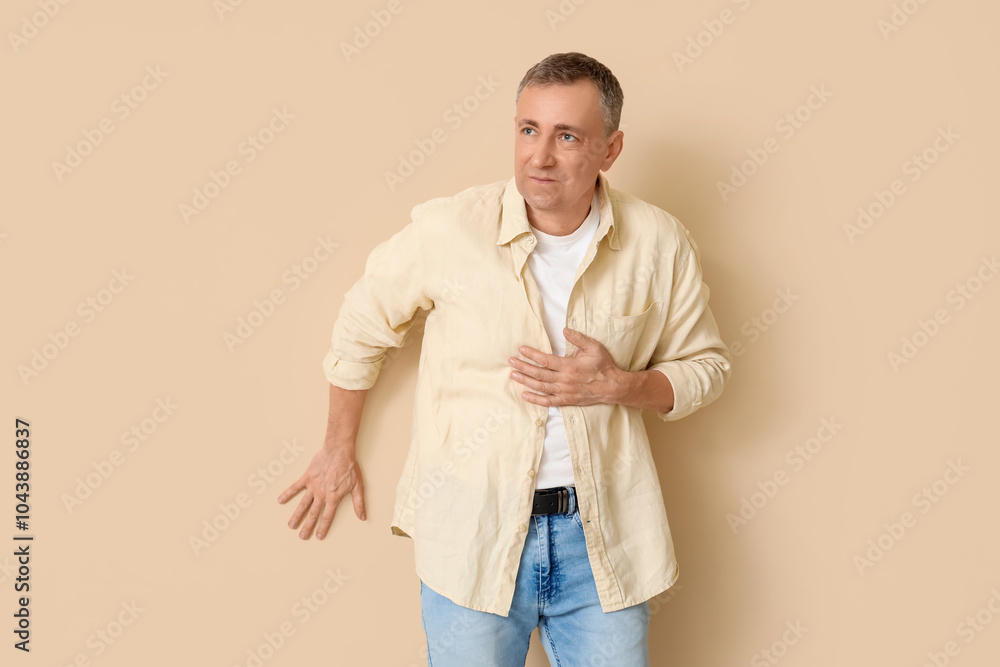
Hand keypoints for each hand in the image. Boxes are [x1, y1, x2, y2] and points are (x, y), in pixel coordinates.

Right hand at [277, 444, 365, 539]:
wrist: (339, 451)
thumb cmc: (349, 468)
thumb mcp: (358, 486)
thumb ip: (359, 503)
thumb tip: (363, 517)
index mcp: (333, 498)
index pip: (327, 517)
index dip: (323, 528)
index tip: (318, 536)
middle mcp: (322, 494)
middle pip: (313, 514)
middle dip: (307, 526)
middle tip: (302, 537)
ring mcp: (313, 486)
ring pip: (303, 504)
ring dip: (297, 515)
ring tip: (291, 525)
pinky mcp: (307, 477)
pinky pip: (295, 487)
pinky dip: (288, 493)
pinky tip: (280, 500)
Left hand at [508, 327, 624, 406]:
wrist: (612, 387)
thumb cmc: (603, 366)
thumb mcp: (594, 347)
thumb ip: (578, 338)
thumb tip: (564, 329)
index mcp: (569, 366)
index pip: (545, 359)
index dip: (531, 354)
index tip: (521, 349)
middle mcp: (564, 380)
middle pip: (539, 373)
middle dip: (523, 367)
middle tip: (511, 362)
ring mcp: (564, 392)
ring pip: (540, 387)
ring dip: (525, 381)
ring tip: (513, 375)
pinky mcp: (566, 401)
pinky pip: (547, 402)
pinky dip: (535, 399)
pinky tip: (524, 395)